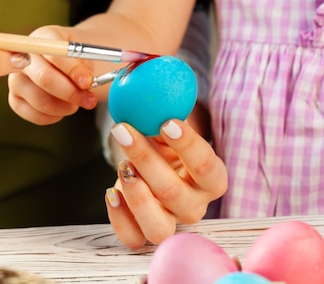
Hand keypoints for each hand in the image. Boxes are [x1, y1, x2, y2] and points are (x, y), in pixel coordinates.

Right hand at [7, 25, 100, 124]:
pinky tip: (63, 109)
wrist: (70, 65)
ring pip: (40, 100)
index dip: (72, 69)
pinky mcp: (15, 98)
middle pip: (44, 78)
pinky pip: (34, 114)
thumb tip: (85, 83)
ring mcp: (16, 78)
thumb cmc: (78, 58)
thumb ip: (84, 65)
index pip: (54, 53)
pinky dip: (54, 116)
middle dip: (71, 93)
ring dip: (65, 107)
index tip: (87, 82)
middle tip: (89, 100)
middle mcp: (24, 55)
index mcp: (44, 37)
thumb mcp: (87, 53)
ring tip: (77, 102)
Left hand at [104, 119, 226, 248]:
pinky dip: (119, 218)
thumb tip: (146, 84)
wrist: (156, 163)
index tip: (166, 121)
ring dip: (136, 195)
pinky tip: (111, 192)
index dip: (187, 145)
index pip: (206, 166)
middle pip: (174, 193)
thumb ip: (164, 112)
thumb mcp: (169, 125)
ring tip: (122, 165)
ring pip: (158, 227)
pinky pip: (133, 239)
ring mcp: (171, 223)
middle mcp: (195, 206)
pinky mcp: (145, 233)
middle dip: (146, 160)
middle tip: (124, 131)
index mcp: (212, 179)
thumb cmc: (166, 143)